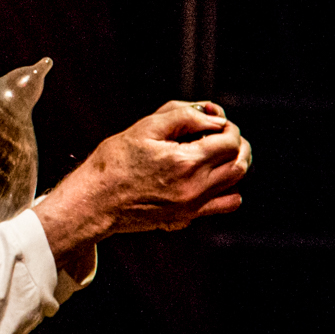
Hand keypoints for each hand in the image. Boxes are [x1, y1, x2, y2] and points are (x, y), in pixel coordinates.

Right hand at [37, 102, 250, 251]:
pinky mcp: (187, 217)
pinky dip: (229, 190)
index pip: (229, 141)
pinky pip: (225, 205)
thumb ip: (184, 116)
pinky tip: (212, 178)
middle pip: (239, 163)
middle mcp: (194, 187)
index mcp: (185, 161)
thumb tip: (213, 118)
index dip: (228, 127)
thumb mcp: (145, 127)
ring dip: (235, 164)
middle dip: (237, 144)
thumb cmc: (114, 162)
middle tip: (223, 134)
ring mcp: (192, 206)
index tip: (216, 122)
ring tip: (220, 153)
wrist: (95, 200)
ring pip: (236, 183)